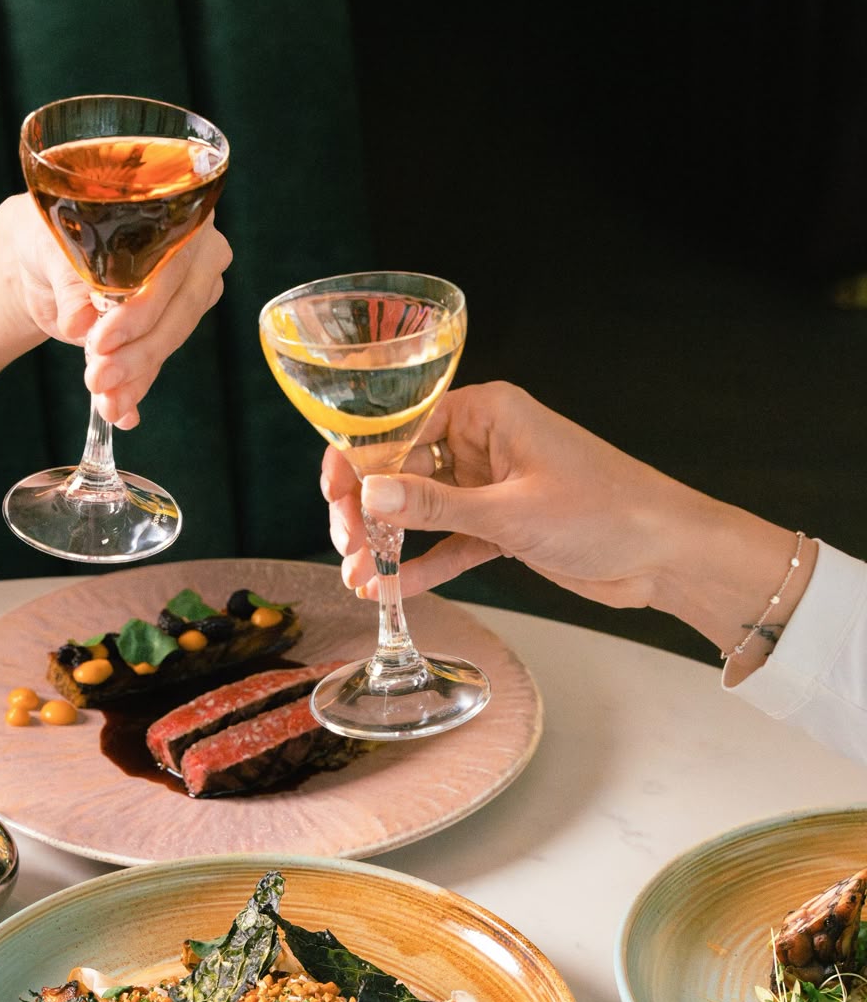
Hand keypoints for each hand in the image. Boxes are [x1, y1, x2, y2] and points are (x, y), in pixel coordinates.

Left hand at [0, 195, 230, 427]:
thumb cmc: (50, 230)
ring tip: (104, 402)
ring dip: (136, 377)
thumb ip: (70, 281)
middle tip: (98, 379)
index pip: (168, 267)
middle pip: (177, 311)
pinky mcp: (168, 325)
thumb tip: (79, 322)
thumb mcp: (51, 244)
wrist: (40, 256)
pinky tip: (121, 412)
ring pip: (168, 340)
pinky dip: (136, 388)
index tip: (101, 339)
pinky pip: (158, 360)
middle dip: (137, 353)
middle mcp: (193, 250)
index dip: (139, 309)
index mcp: (174, 211)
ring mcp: (188, 290)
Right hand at [323, 380, 704, 608]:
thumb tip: (370, 496)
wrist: (667, 556)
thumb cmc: (607, 512)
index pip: (402, 426)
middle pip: (402, 468)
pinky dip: (421, 565)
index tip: (333, 496)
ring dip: (388, 542)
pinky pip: (447, 542)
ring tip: (355, 574)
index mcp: (489, 412)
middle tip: (348, 545)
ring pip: (420, 510)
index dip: (360, 460)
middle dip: (369, 508)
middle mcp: (484, 442)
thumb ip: (435, 505)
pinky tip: (387, 589)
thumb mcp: (511, 511)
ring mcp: (491, 486)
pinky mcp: (501, 526)